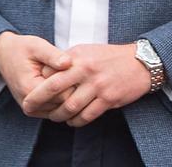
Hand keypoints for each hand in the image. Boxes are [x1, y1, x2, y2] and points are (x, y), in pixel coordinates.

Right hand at [0, 32, 72, 115]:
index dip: (74, 82)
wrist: (4, 55)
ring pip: (61, 108)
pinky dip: (62, 98)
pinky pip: (56, 109)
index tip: (75, 68)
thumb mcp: (37, 46)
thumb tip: (68, 62)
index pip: (64, 95)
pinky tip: (62, 83)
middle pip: (64, 104)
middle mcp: (29, 104)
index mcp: (29, 89)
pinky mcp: (35, 109)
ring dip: (67, 94)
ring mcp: (32, 109)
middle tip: (74, 71)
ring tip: (67, 76)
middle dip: (72, 88)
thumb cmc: (22, 49)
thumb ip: (53, 55)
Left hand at [21, 43, 151, 126]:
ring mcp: (98, 85)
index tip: (30, 93)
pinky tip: (73, 120)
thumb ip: (68, 61)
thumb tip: (45, 73)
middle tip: (28, 109)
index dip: (37, 84)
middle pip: (53, 88)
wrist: (143, 62)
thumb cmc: (111, 57)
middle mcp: (87, 70)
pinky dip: (76, 121)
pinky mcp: (109, 99)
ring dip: (58, 115)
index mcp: (79, 57)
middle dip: (37, 101)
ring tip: (56, 117)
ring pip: (69, 107)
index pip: (49, 71)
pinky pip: (86, 116)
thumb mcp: (88, 51)